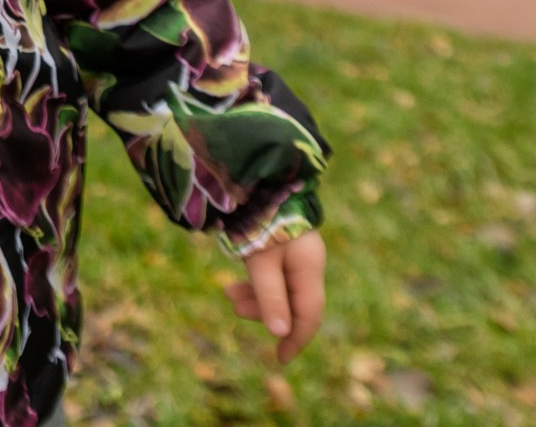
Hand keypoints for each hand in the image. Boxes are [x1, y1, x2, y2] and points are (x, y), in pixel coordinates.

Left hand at [225, 229, 325, 363]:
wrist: (259, 179)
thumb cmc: (259, 219)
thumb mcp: (261, 260)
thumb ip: (271, 296)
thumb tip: (281, 334)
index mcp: (309, 269)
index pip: (309, 315)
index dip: (296, 339)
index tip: (279, 358)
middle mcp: (308, 264)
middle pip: (293, 303)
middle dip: (265, 311)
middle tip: (234, 306)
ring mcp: (296, 255)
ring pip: (280, 289)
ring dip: (256, 296)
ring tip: (228, 293)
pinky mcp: (283, 247)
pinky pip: (273, 275)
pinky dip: (256, 282)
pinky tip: (238, 282)